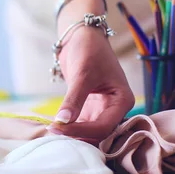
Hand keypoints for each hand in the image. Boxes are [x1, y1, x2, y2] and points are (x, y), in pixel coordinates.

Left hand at [47, 23, 134, 142]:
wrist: (82, 37)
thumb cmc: (89, 50)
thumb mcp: (82, 74)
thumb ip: (74, 99)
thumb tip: (62, 121)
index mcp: (122, 101)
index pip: (103, 127)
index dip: (81, 131)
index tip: (58, 127)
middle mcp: (115, 109)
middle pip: (97, 134)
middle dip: (76, 135)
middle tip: (52, 131)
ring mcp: (102, 110)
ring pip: (89, 133)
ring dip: (72, 134)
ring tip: (52, 130)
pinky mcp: (89, 109)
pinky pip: (81, 125)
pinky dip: (69, 128)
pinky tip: (55, 126)